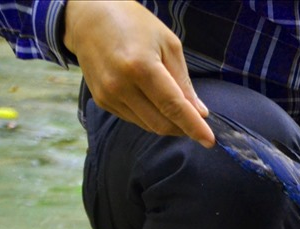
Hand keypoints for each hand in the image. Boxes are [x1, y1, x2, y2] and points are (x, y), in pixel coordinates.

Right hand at [64, 1, 213, 147]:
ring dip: (167, 123)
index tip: (210, 140)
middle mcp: (120, 85)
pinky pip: (134, 119)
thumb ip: (184, 82)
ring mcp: (108, 95)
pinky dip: (150, 116)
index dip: (194, 127)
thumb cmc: (134, 24)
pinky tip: (153, 101)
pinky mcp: (101, 100)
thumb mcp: (169, 44)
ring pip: (148, 125)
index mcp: (140, 67)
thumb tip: (199, 112)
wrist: (89, 18)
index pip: (173, 107)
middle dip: (183, 128)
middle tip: (197, 121)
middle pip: (161, 123)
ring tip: (176, 107)